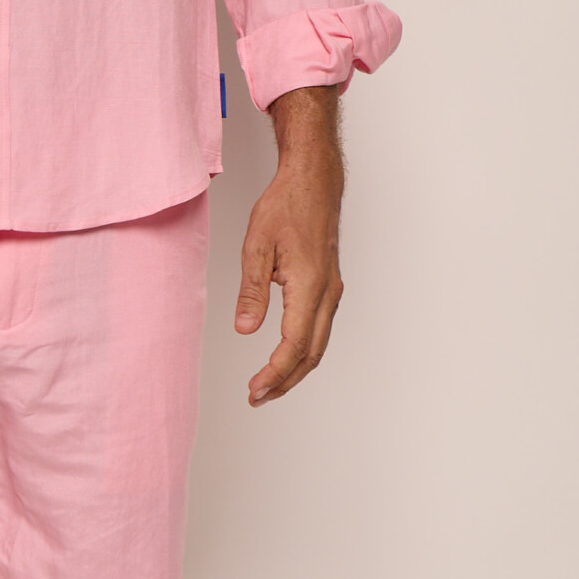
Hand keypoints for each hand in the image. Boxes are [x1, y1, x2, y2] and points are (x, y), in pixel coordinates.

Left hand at [235, 85, 343, 405]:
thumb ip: (251, 291)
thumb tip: (246, 329)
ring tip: (268, 385)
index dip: (275, 373)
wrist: (313, 181)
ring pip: (318, 344)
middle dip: (285, 381)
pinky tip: (285, 357)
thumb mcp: (257, 246)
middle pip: (311, 354)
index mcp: (310, 286)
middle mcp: (327, 293)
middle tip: (257, 397)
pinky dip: (303, 351)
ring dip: (294, 369)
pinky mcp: (329, 286)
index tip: (255, 389)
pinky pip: (320, 330)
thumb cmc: (287, 206)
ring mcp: (332, 290)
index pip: (294, 344)